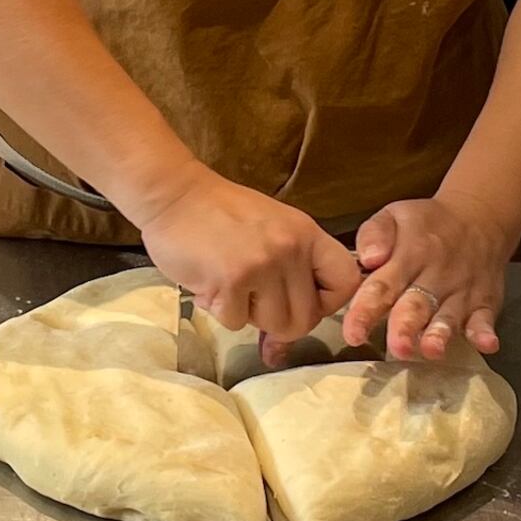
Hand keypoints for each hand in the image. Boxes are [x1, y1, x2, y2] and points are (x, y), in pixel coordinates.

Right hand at [128, 171, 359, 354]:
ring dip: (248, 316)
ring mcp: (262, 265)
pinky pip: (235, 322)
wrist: (173, 195)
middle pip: (306, 318)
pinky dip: (219, 311)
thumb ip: (293, 267)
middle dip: (280, 322)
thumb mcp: (273, 227)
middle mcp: (290, 249)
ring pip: (274, 325)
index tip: (305, 301)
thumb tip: (300, 323)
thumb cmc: (221, 214)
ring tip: (231, 287)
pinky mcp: (231, 281)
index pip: (347, 282)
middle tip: (255, 302)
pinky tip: (208, 284)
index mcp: (306, 234)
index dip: (329, 303)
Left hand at [343, 196, 515, 359]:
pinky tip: (486, 344)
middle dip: (406, 327)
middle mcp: (435, 275)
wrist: (479, 217)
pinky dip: (485, 332)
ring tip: (432, 349)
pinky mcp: (485, 302)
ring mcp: (461, 290)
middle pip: (417, 304)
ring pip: (449, 316)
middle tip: (397, 346)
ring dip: (441, 333)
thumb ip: (374, 234)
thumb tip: (368, 258)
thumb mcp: (395, 216)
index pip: (383, 285)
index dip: (366, 310)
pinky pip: (486, 318)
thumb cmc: (427, 225)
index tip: (353, 333)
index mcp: (408, 254)